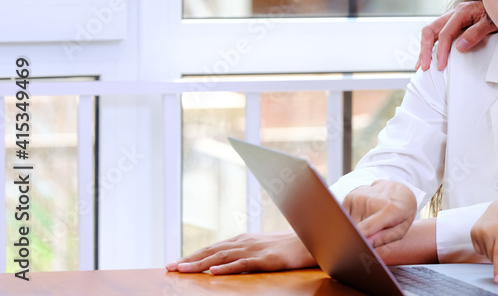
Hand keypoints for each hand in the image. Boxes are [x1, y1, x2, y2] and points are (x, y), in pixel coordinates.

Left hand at [165, 230, 314, 274]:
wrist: (314, 240)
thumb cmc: (288, 246)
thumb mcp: (262, 248)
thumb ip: (244, 253)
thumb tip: (222, 263)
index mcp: (243, 239)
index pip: (212, 248)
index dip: (192, 255)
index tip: (174, 263)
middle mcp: (245, 241)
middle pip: (212, 251)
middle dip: (189, 259)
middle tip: (168, 267)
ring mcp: (255, 249)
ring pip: (222, 256)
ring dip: (200, 263)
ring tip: (182, 269)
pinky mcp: (267, 259)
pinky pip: (244, 263)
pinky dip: (227, 267)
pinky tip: (214, 271)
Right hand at [343, 180, 417, 246]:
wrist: (399, 192)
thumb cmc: (402, 214)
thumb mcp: (400, 230)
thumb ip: (383, 238)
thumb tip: (366, 243)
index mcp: (389, 209)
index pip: (367, 228)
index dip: (358, 240)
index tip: (353, 250)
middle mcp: (371, 200)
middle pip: (355, 229)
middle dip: (359, 238)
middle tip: (369, 238)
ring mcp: (359, 196)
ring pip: (348, 225)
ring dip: (355, 229)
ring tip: (370, 223)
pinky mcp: (350, 196)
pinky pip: (344, 217)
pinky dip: (351, 222)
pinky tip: (363, 217)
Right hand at [417, 0, 496, 70]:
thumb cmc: (496, 15)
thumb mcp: (490, 24)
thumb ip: (475, 33)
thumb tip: (460, 47)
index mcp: (461, 12)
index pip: (445, 33)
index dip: (441, 50)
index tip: (440, 65)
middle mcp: (453, 14)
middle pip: (431, 30)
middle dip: (425, 49)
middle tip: (426, 66)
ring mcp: (451, 19)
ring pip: (430, 32)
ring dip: (424, 48)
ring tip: (421, 64)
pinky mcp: (452, 25)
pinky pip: (436, 34)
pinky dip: (430, 46)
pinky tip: (427, 56)